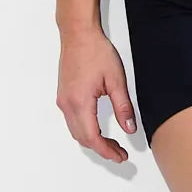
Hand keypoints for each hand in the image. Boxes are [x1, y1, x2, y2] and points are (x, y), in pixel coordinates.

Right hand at [56, 28, 136, 163]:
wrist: (78, 35)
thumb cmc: (95, 51)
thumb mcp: (116, 80)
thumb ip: (123, 107)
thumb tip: (129, 129)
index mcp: (80, 102)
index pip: (93, 138)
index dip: (107, 151)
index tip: (120, 156)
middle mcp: (67, 104)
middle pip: (83, 138)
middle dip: (101, 149)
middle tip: (119, 152)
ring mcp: (63, 100)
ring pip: (76, 131)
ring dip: (92, 141)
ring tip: (111, 144)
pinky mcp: (63, 95)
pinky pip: (72, 121)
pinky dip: (84, 130)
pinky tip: (96, 129)